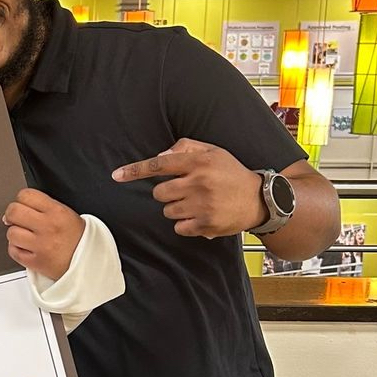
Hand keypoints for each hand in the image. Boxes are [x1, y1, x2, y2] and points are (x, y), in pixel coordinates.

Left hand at [3, 188, 84, 279]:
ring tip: (25, 237)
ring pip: (11, 233)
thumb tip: (20, 205)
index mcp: (57, 212)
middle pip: (13, 212)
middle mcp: (48, 227)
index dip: (21, 200)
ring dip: (15, 235)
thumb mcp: (68, 214)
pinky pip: (13, 251)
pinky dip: (16, 250)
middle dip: (12, 215)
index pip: (26, 195)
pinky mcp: (36, 262)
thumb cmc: (79, 240)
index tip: (22, 206)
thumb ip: (45, 207)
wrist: (90, 264)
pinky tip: (26, 248)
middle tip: (17, 220)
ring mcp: (41, 245)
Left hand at [111, 138, 265, 237]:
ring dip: (177, 209)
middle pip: (159, 193)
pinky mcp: (206, 224)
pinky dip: (186, 225)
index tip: (116, 175)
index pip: (160, 165)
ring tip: (197, 203)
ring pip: (168, 211)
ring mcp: (203, 205)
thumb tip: (160, 156)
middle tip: (184, 191)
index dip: (135, 170)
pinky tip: (201, 216)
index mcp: (200, 162)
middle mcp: (200, 182)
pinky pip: (179, 227)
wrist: (259, 199)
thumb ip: (185, 149)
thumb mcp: (213, 152)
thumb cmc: (231, 173)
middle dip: (167, 193)